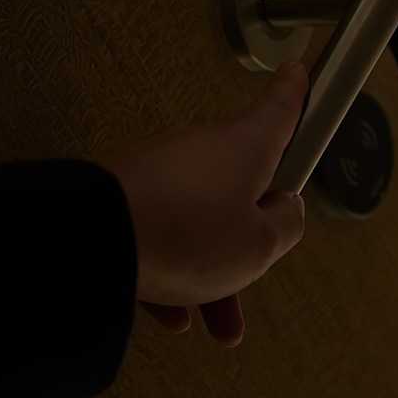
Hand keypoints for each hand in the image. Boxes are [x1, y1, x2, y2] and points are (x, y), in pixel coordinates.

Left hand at [100, 61, 308, 346]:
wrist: (99, 243)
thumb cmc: (186, 235)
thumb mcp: (260, 244)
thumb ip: (285, 226)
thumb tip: (286, 209)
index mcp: (244, 147)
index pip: (279, 110)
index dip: (294, 94)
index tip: (297, 73)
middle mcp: (201, 151)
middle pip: (240, 189)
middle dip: (250, 239)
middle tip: (256, 272)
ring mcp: (160, 173)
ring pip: (200, 224)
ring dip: (212, 275)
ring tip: (218, 324)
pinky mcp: (126, 198)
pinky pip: (161, 238)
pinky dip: (173, 275)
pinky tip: (173, 315)